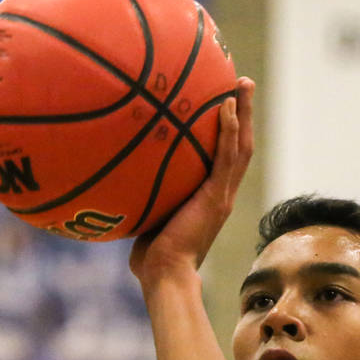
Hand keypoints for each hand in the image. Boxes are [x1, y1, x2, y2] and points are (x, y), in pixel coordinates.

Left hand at [130, 77, 254, 286]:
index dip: (227, 132)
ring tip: (242, 83)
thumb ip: (144, 197)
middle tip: (240, 83)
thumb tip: (116, 179)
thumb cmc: (151, 258)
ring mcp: (222, 196)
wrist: (164, 275)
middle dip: (242, 114)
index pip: (224, 160)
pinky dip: (229, 130)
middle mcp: (221, 195)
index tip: (223, 105)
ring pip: (241, 147)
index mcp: (210, 200)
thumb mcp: (148, 218)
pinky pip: (227, 157)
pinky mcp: (217, 198)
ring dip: (244, 113)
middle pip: (240, 146)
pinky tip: (226, 105)